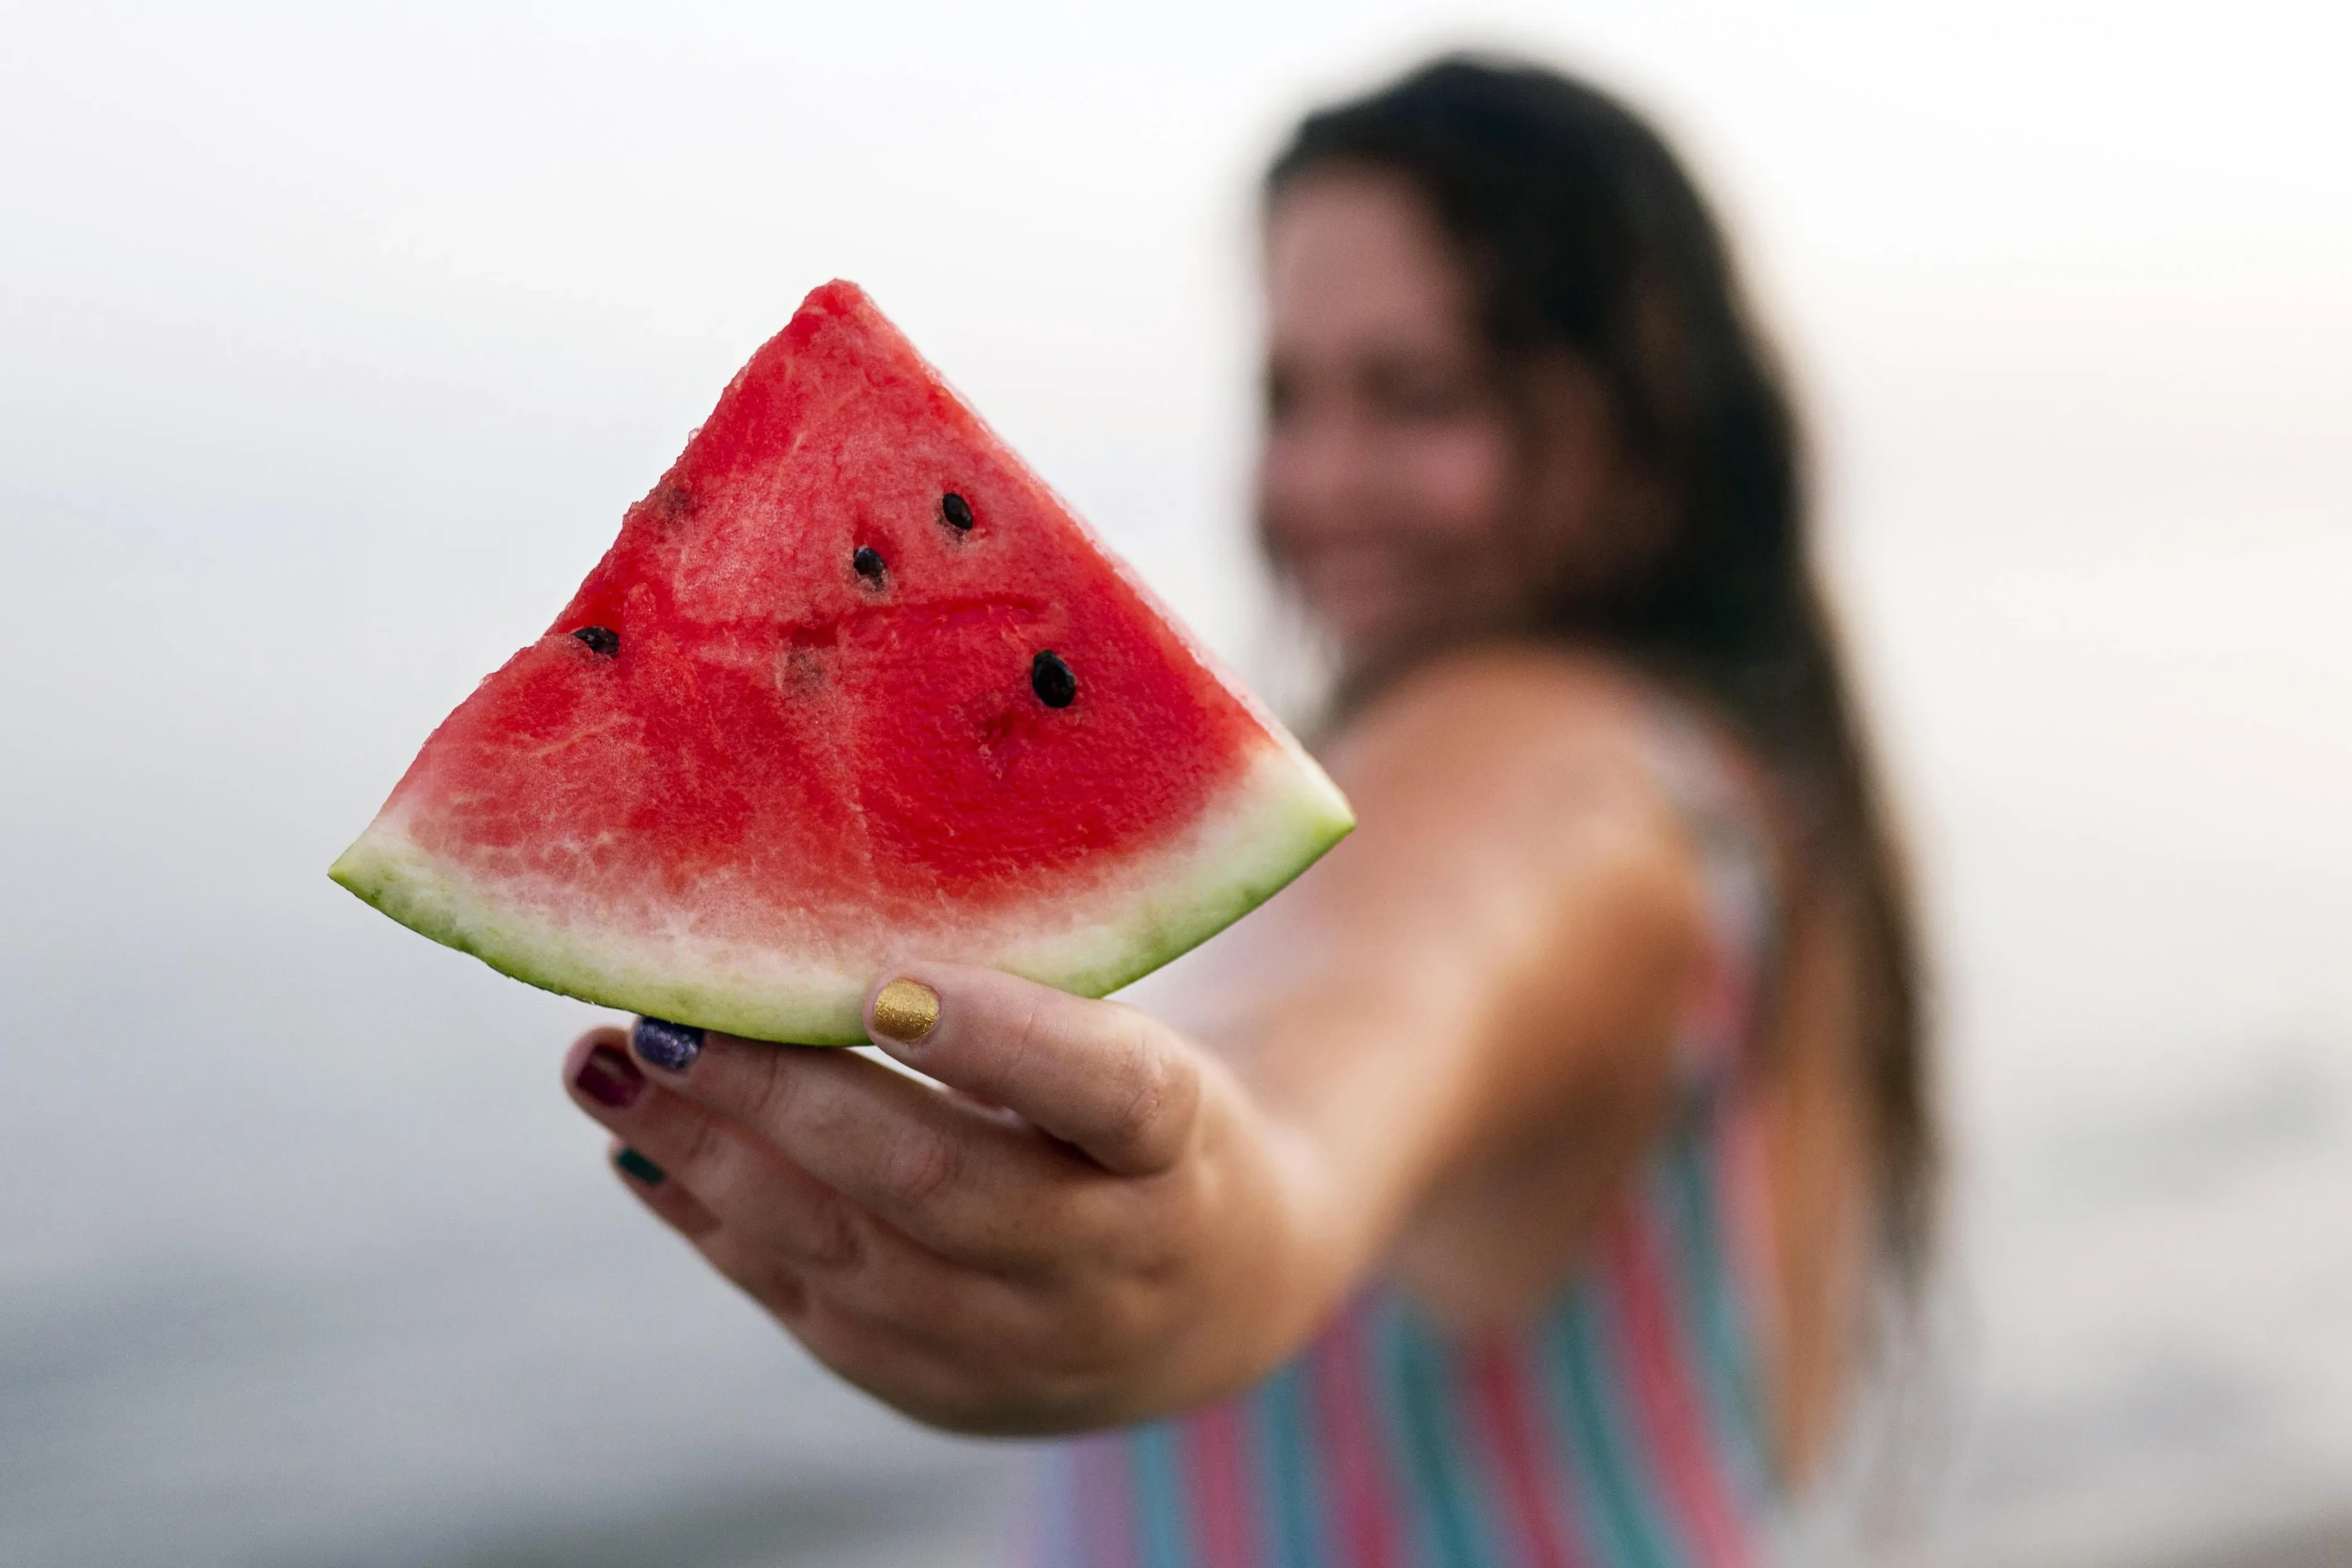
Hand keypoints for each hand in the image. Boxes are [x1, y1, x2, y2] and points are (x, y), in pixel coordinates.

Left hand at [560, 965, 1325, 1434]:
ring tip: (606, 1061)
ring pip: (843, 1250)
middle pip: (933, 1180)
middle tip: (671, 1009)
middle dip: (783, 1094)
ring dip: (708, 1152)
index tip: (888, 984)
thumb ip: (1045, 977)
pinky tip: (640, 1142)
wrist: (1213, 1294)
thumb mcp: (1147, 1042)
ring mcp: (1015, 1343)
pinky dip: (711, 1217)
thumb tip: (867, 855)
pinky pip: (805, 1302)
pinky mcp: (933, 1385)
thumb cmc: (1156, 1118)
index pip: (1111, 1095)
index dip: (1004, 1041)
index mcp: (1182, 1150)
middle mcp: (1104, 1262)